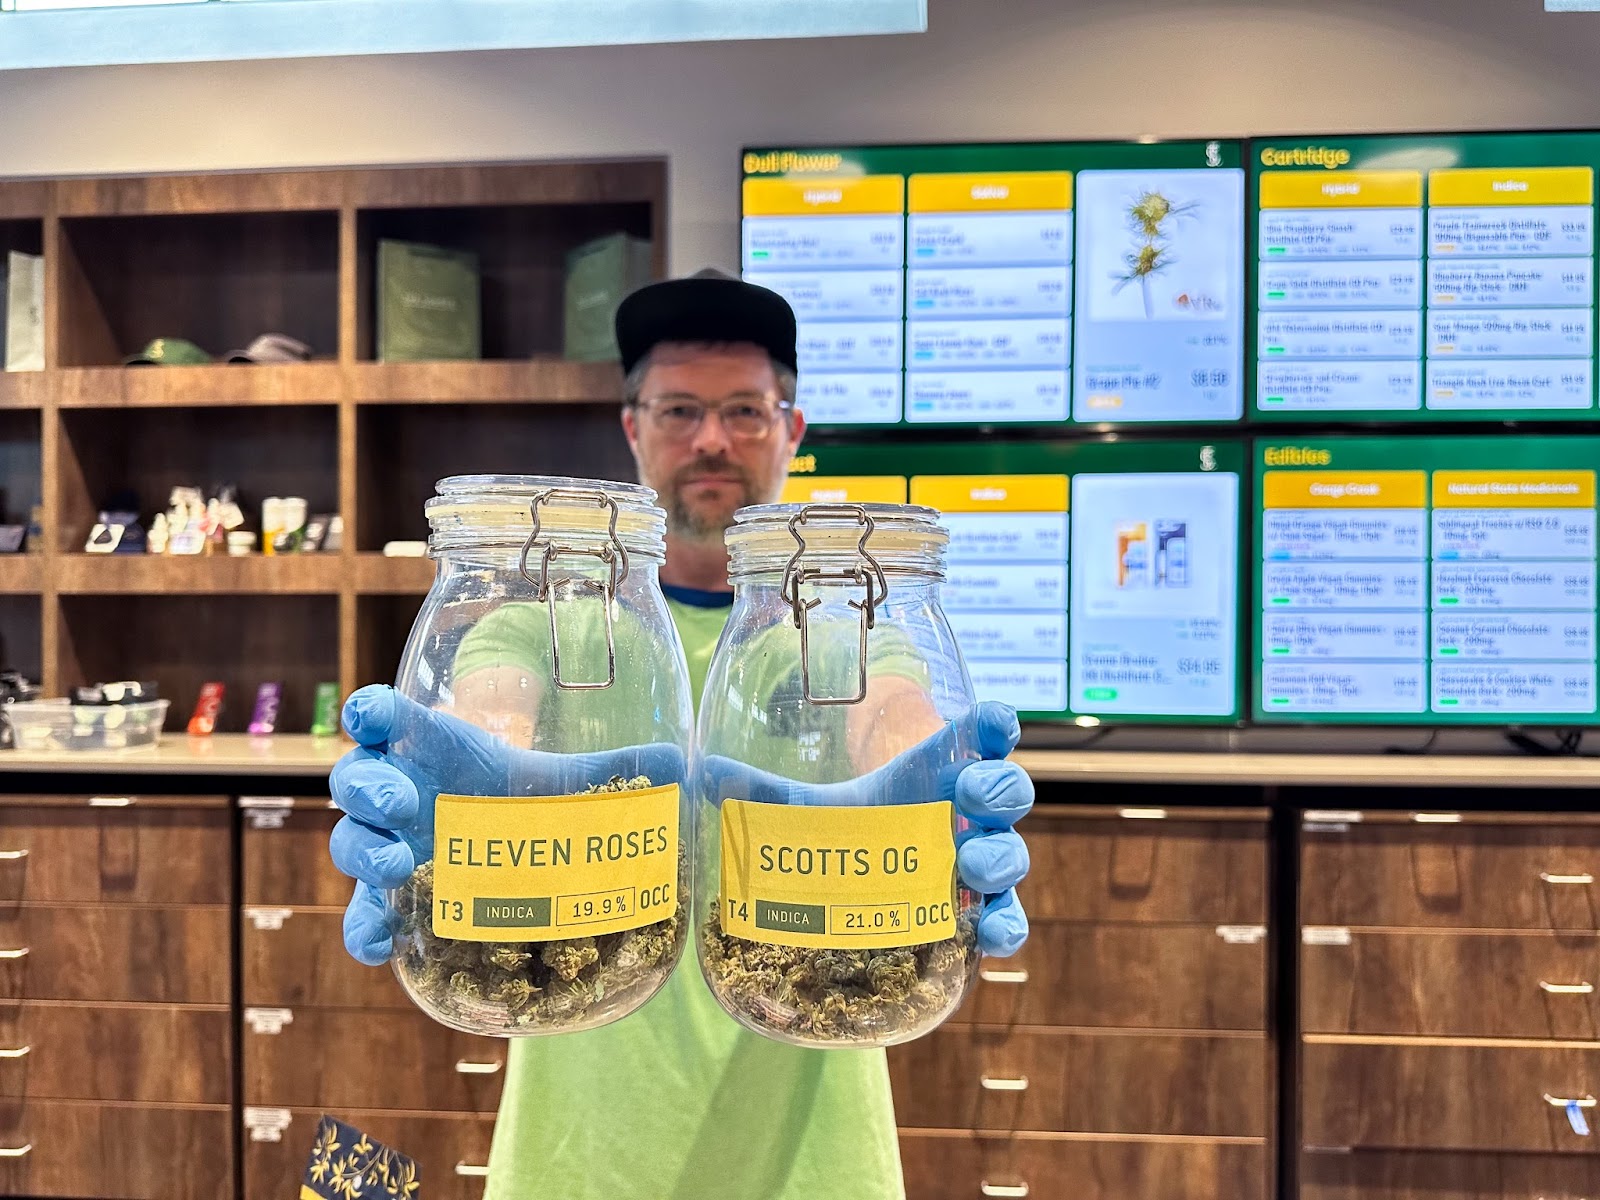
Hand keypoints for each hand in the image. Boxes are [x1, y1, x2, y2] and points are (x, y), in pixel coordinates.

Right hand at [329, 684, 685, 965]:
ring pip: (351, 844)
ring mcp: (390, 849)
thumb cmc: (535, 809)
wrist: (522, 864)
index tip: (373, 716)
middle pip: (357, 780)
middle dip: (369, 787)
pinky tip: (384, 941)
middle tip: (401, 802)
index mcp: (434, 751)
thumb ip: (617, 772)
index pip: (387, 717)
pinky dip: (365, 929)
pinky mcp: (391, 904)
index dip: (371, 713)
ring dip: (364, 853)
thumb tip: (681, 760)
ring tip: (396, 869)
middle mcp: (403, 796)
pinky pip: (362, 918)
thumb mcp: (574, 789)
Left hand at [700, 701, 1032, 956]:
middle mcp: (964, 813)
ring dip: (1000, 857)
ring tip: (971, 867)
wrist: (852, 885)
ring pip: (1010, 854)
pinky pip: (1004, 920)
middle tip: (969, 796)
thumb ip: (756, 788)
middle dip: (997, 790)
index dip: (990, 724)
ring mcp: (974, 864)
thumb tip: (698, 768)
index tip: (989, 721)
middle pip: (1004, 791)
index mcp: (935, 769)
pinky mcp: (973, 916)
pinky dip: (1005, 928)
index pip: (978, 733)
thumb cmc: (839, 828)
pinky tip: (990, 937)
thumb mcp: (800, 806)